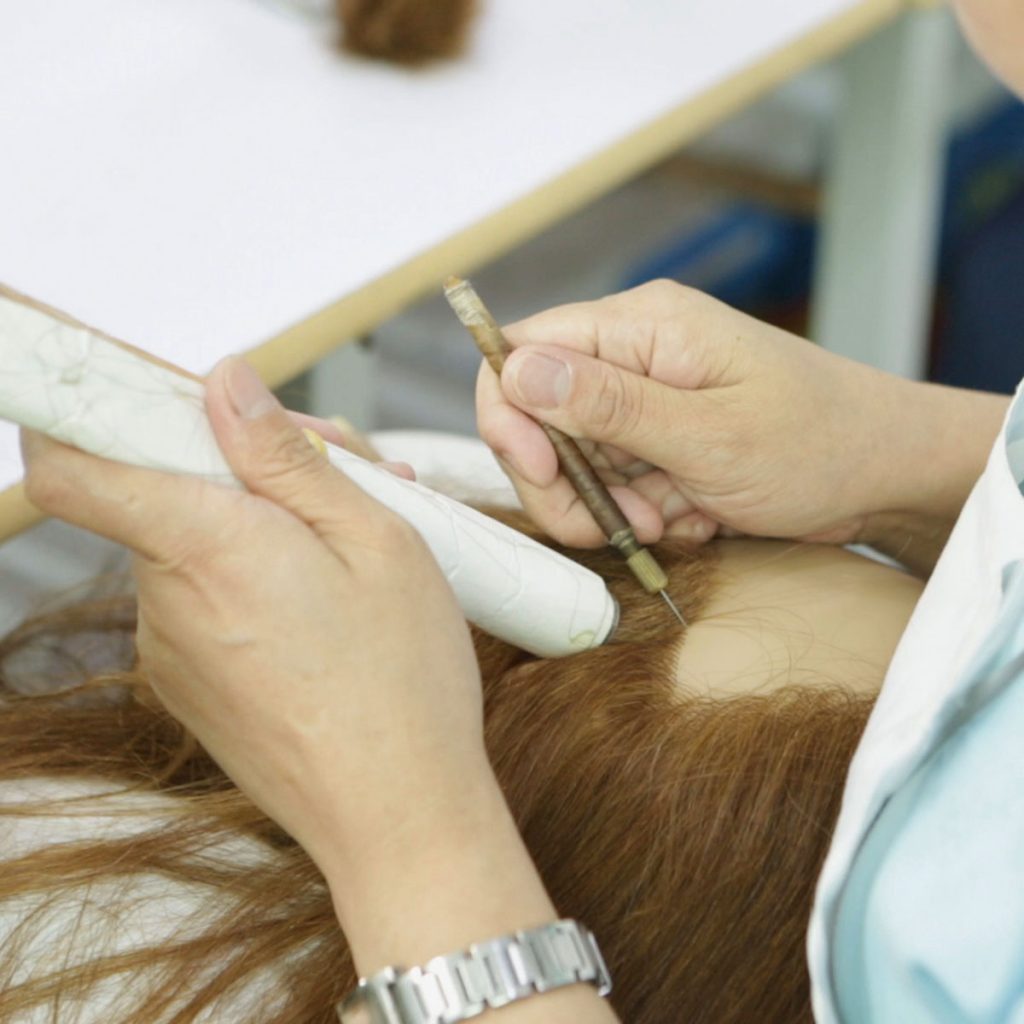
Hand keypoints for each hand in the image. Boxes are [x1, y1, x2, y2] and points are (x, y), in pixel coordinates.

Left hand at [21, 357, 487, 881]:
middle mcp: (164, 601)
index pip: (72, 464)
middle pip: (165, 490)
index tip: (110, 378)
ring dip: (263, 521)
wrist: (399, 819)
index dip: (72, 408)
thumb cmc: (404, 679)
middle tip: (346, 468)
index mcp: (206, 547)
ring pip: (193, 544)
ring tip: (358, 542)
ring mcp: (171, 651)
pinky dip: (256, 576)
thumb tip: (224, 383)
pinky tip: (331, 597)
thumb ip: (289, 457)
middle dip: (245, 462)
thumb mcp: (379, 540)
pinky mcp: (190, 685)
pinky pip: (205, 600)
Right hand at [477, 280, 1004, 549]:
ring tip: (671, 519)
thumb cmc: (819, 443)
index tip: (542, 474)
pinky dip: (642, 513)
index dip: (510, 417)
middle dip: (565, 484)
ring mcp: (646, 399)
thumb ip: (608, 406)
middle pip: (538, 418)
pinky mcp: (660, 438)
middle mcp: (634, 354)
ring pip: (575, 461)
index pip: (520, 351)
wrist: (885, 474)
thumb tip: (514, 371)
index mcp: (641, 327)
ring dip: (610, 507)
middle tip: (618, 524)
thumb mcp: (710, 435)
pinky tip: (694, 516)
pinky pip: (615, 483)